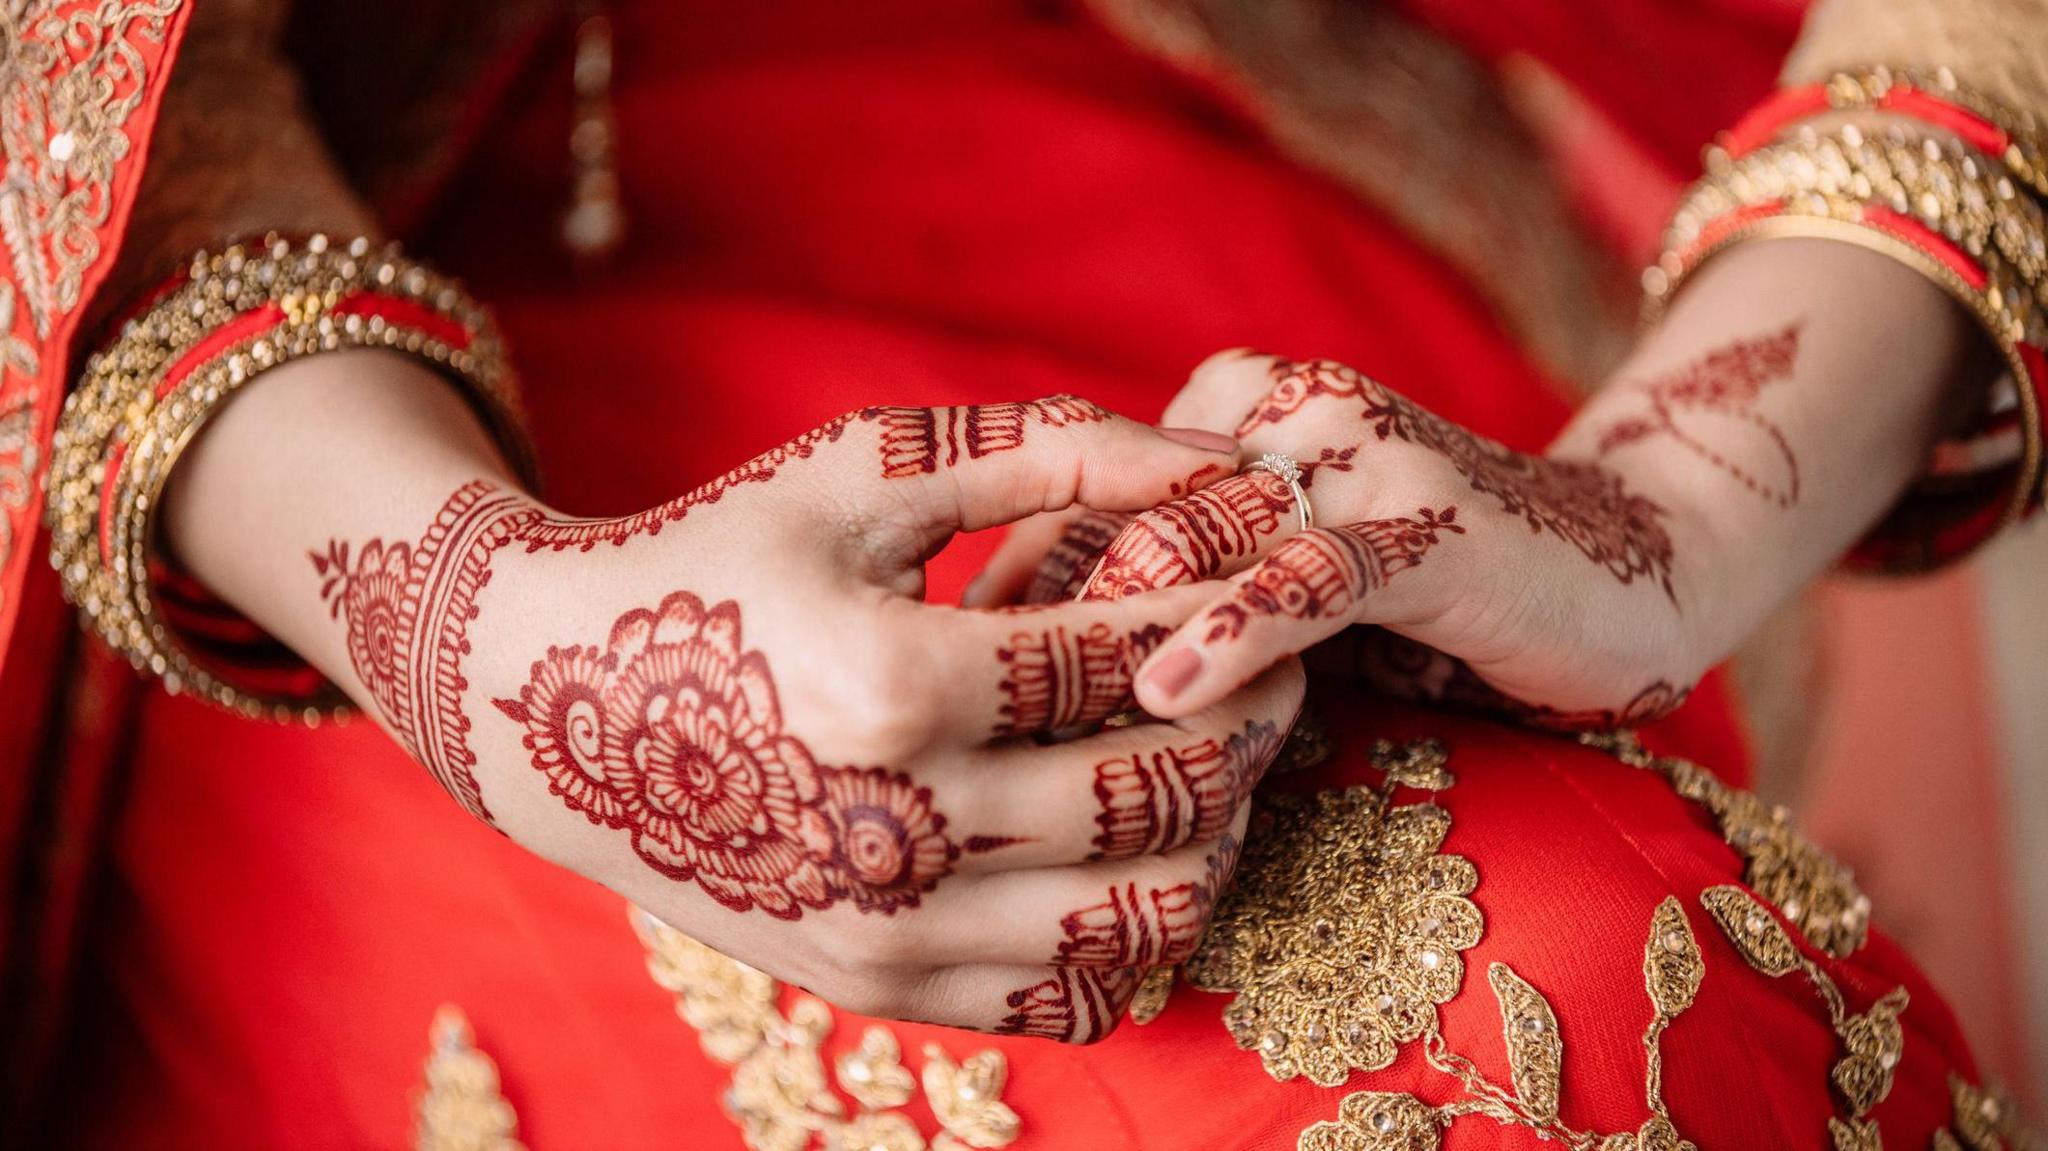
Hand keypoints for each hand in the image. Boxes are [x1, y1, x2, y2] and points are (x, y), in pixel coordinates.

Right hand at [310, 395, 1301, 1040]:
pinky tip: (1124, 844)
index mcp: (896, 683)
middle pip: (1162, 786)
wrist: (541, 704)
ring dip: (1214, 831)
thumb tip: (1216, 463)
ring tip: (1206, 756)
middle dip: (1251, 714)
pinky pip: (1074, 993)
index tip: (1254, 570)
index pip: (1135, 654)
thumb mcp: (860, 468)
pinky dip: (1135, 924)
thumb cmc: (711, 558)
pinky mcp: (883, 987)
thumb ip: (1046, 449)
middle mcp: (899, 831)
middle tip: (1269, 661)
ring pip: (1144, 913)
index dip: (1223, 603)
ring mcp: (891, 931)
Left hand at [977, 354, 1703, 727]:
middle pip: (1117, 519)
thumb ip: (1180, 596)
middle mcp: (1280, 409)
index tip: (930, 686)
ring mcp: (1356, 456)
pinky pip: (1309, 574)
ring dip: (1110, 636)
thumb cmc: (1430, 597)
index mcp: (1229, 411)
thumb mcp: (1284, 587)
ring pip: (1196, 539)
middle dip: (1036, 631)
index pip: (1078, 498)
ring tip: (1021, 733)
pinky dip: (1235, 632)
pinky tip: (1167, 693)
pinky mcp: (1426, 519)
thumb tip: (1027, 688)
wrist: (1624, 562)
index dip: (1003, 593)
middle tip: (955, 733)